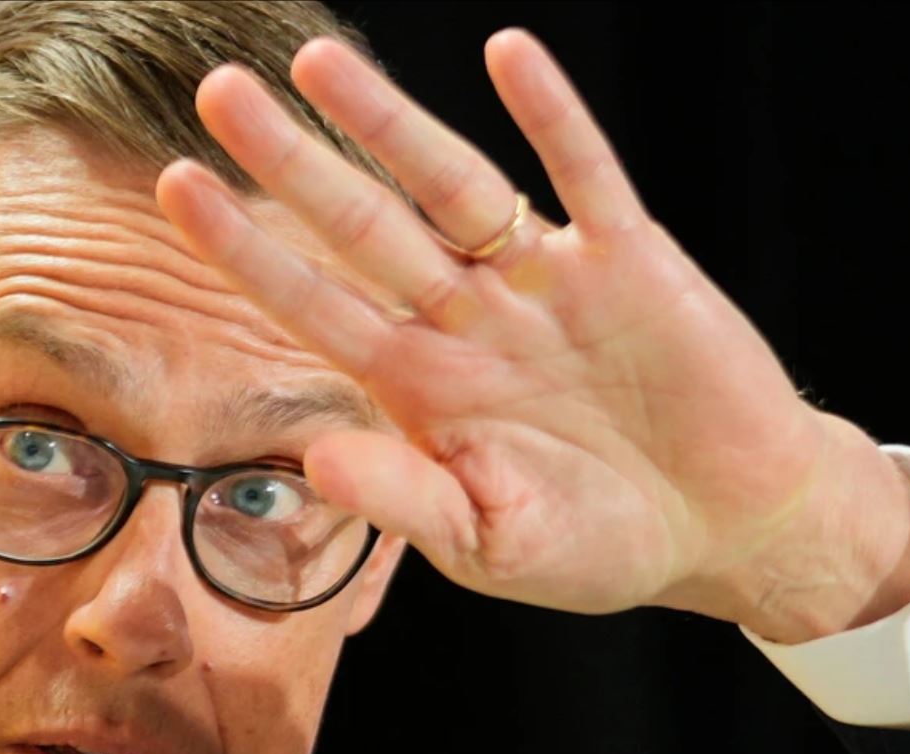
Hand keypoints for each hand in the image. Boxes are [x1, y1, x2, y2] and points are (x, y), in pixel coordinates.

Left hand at [156, 30, 909, 638]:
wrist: (730, 530)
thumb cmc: (598, 543)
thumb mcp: (491, 542)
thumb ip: (406, 500)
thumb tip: (315, 461)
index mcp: (423, 386)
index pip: (317, 305)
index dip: (248, 249)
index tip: (179, 189)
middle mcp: (469, 320)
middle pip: (366, 226)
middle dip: (294, 162)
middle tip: (220, 93)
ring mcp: (546, 283)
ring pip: (455, 187)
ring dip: (392, 124)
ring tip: (322, 64)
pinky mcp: (631, 263)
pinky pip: (587, 178)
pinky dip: (553, 119)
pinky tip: (509, 55)